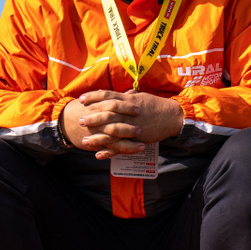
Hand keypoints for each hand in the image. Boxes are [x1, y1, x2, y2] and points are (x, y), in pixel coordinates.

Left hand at [62, 90, 186, 157]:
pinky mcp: (136, 139)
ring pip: (110, 133)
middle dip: (91, 118)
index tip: (81, 99)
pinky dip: (109, 152)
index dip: (93, 97)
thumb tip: (121, 94)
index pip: (106, 96)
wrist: (171, 117)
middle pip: (105, 114)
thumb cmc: (156, 105)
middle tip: (79, 121)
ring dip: (96, 138)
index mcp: (127, 101)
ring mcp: (131, 126)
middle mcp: (127, 113)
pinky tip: (98, 155)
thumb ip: (129, 97)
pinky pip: (120, 147)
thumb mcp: (142, 97)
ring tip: (84, 142)